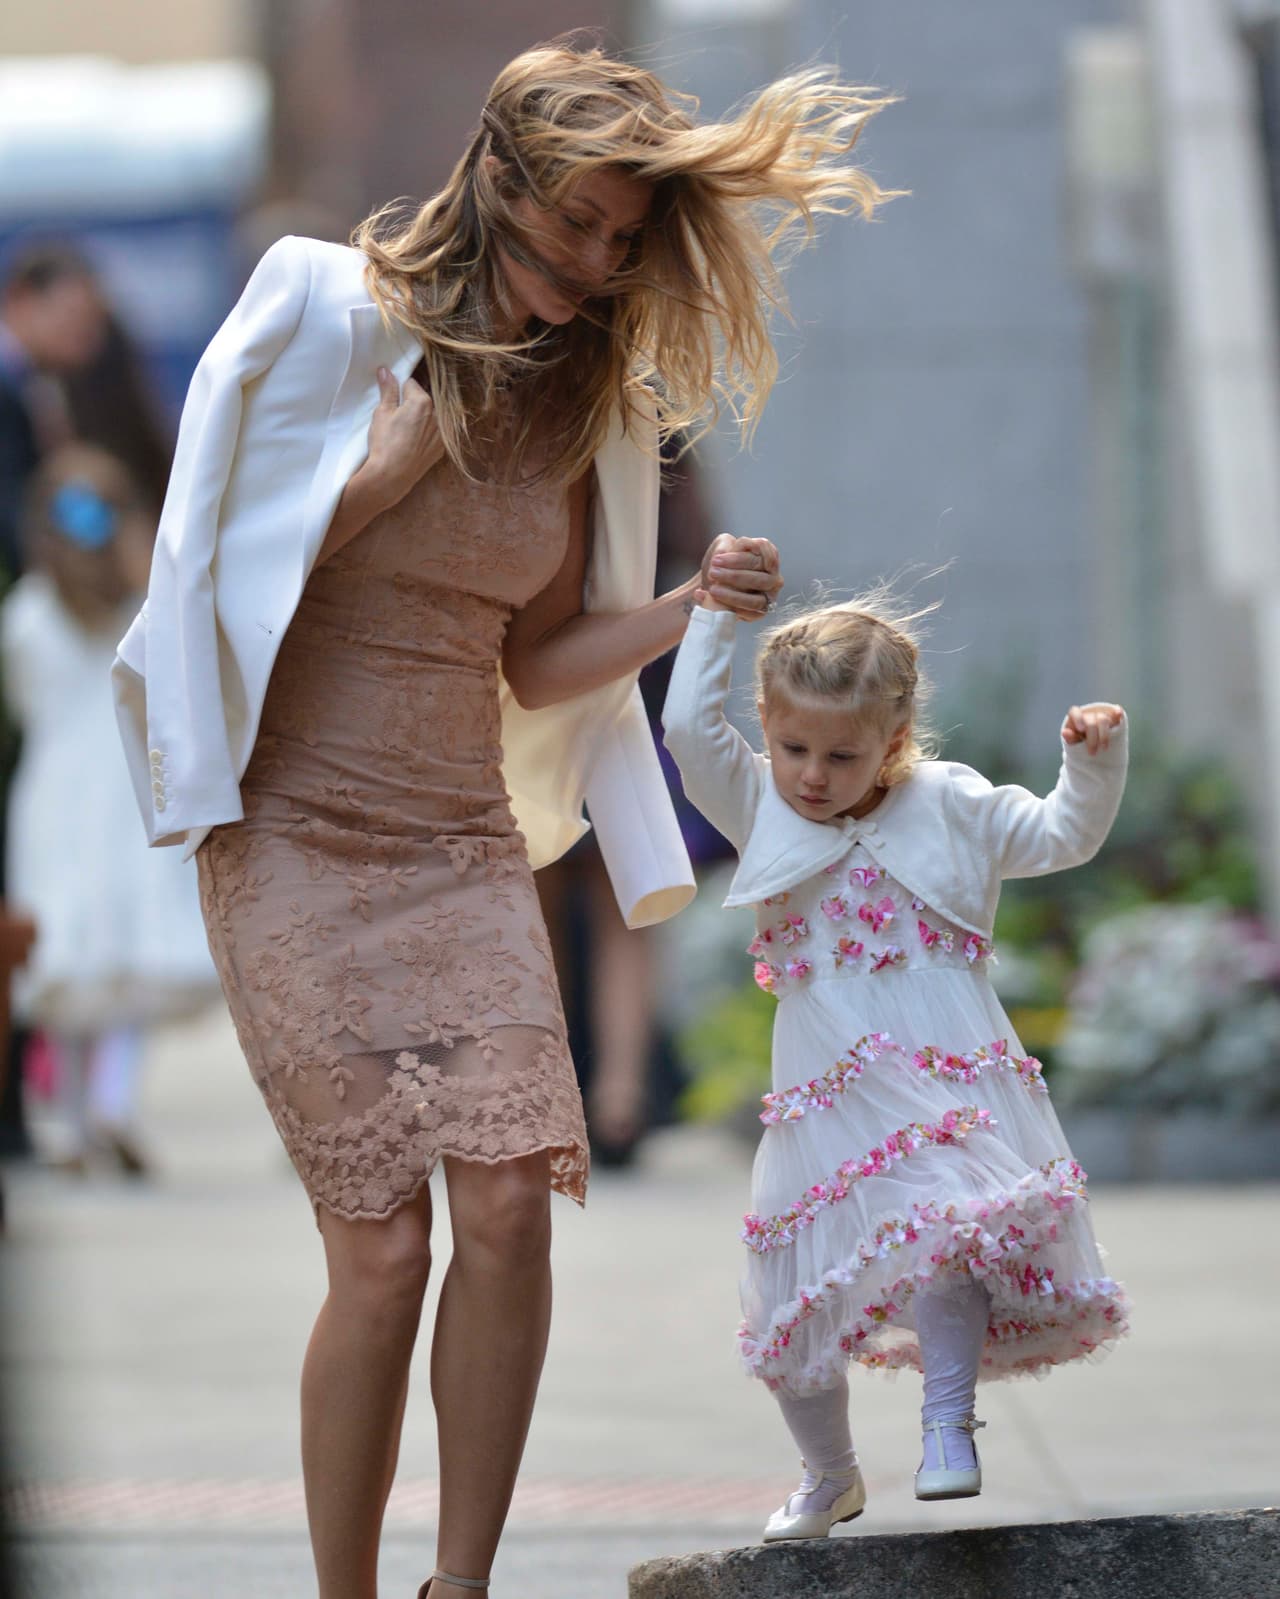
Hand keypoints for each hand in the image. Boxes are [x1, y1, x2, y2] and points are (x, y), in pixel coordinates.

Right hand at [363, 366, 444, 507]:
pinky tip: (412, 443)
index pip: (410, 384)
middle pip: (423, 399)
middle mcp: (437, 415)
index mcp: (422, 401)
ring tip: (405, 432)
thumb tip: (385, 370)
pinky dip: (426, 434)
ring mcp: (441, 433)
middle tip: (397, 418)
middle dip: (411, 403)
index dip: (398, 390)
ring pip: (430, 417)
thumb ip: (388, 390)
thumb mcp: (382, 413)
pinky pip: (434, 433)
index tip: (392, 400)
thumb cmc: (385, 443)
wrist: (392, 476)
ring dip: (421, 418)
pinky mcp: (441, 448)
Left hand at [694, 534, 782, 618]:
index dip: (740, 557)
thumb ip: (724, 544)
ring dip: (732, 595)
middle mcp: (774, 576)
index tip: (716, 559)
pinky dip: (732, 608)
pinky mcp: (761, 611)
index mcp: (768, 556)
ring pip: (755, 599)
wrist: (713, 586)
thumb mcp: (721, 547)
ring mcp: (770, 595)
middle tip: (712, 573)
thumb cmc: (721, 564)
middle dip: (733, 576)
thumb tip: (723, 553)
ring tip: (713, 589)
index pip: (763, 552)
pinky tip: (715, 601)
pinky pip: (750, 613)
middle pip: (759, 577)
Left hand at [1062, 702, 1124, 753]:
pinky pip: (1116, 713)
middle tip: (1092, 753)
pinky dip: (1117, 713)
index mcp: (1076, 718)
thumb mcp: (1073, 743)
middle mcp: (1088, 715)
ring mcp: (1101, 716)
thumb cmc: (1080, 744)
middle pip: (1091, 721)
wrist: (1093, 749)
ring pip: (1103, 719)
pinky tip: (1119, 714)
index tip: (1081, 729)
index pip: (1075, 712)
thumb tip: (1064, 732)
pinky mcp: (1113, 719)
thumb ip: (1070, 738)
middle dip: (1092, 737)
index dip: (1078, 719)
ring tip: (1104, 749)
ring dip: (1104, 735)